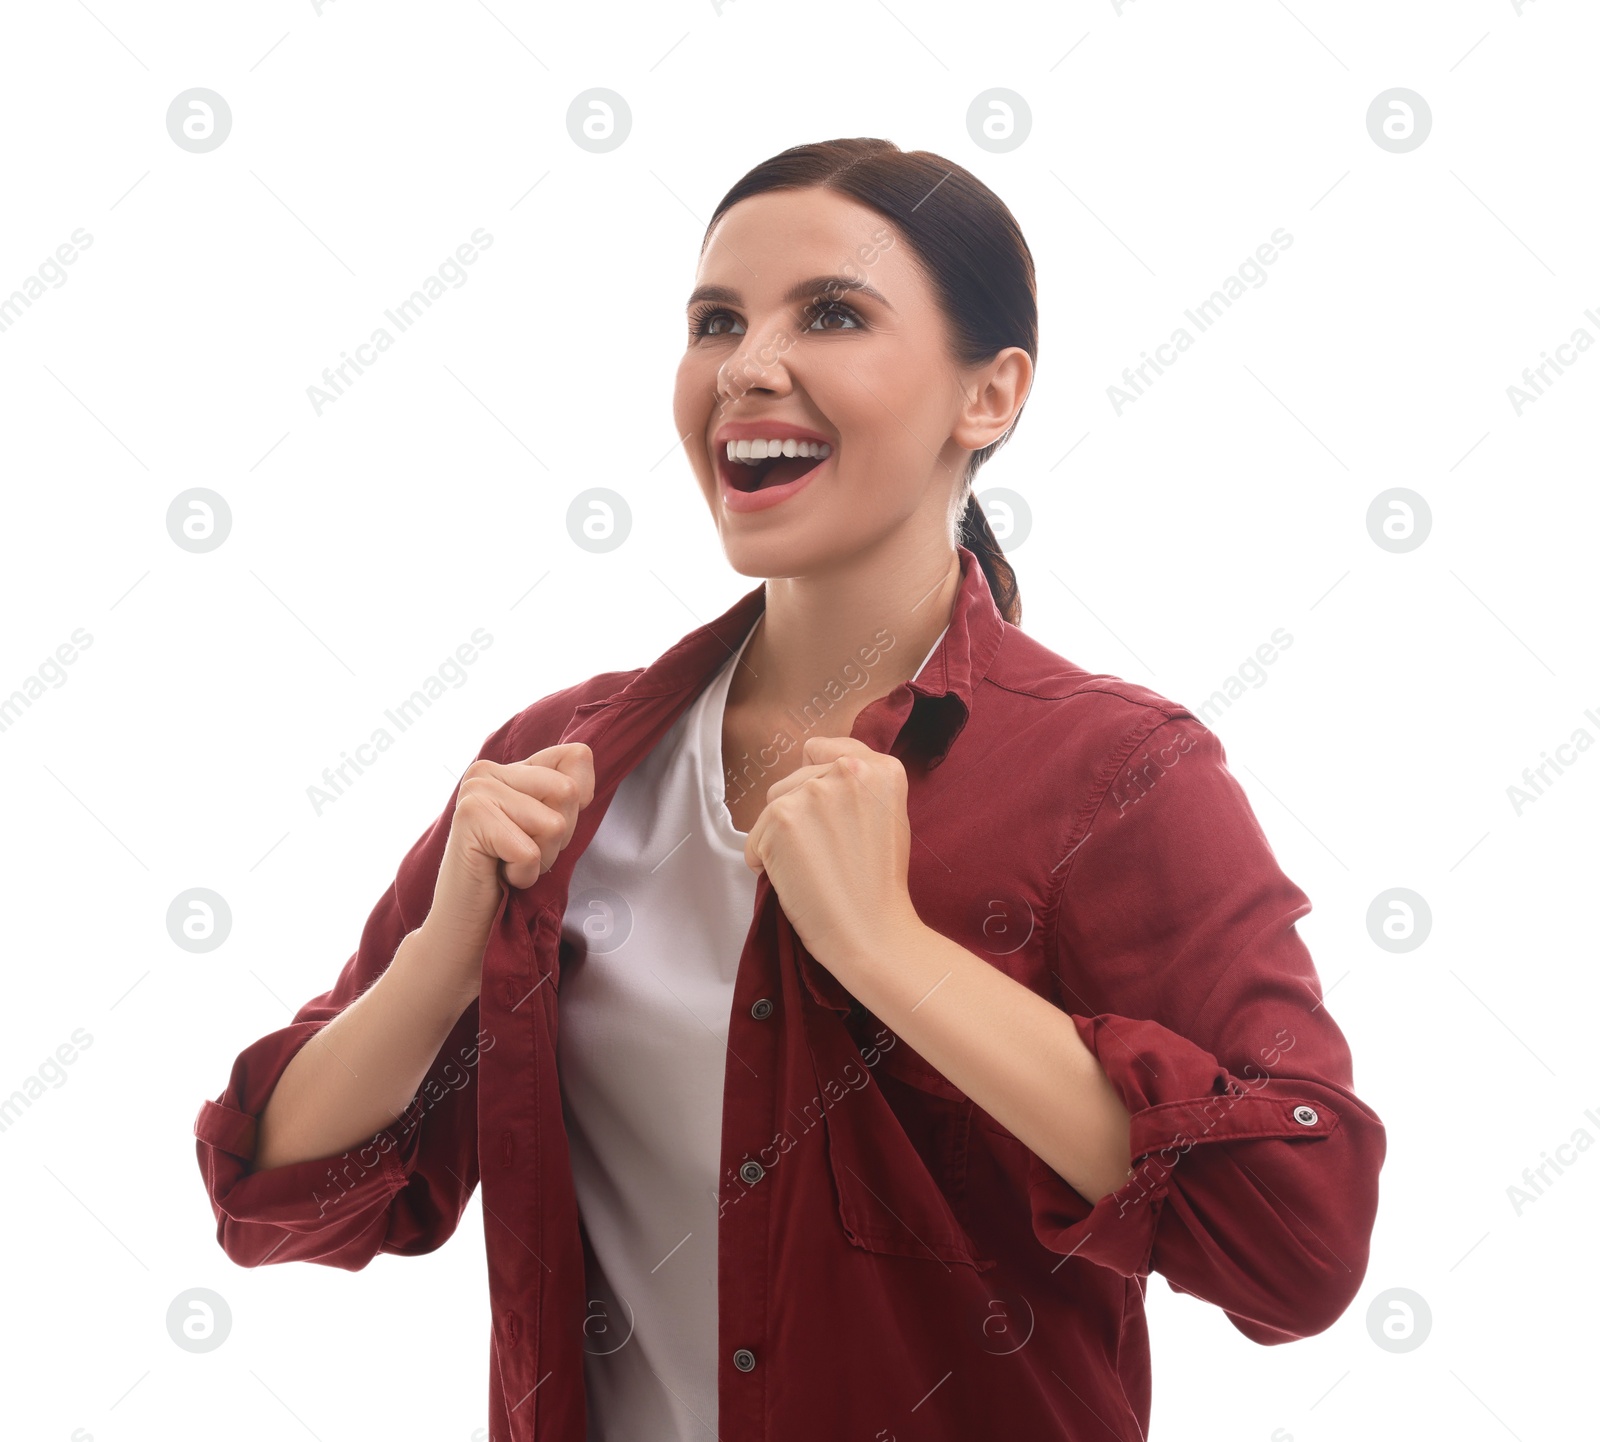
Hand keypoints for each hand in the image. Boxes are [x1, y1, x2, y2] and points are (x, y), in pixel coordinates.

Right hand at [427, 743, 594, 993]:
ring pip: (552, 823)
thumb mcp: (549, 826)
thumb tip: (583, 761)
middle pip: (568, 792)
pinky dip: (524, 874)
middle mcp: (487, 770)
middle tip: (523, 851)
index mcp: (509, 767)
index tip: (546, 827)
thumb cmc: (511, 875)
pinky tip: (501, 876)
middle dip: (559, 835)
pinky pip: (530, 850)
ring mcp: (475, 791)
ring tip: (510, 863)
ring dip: (541, 857)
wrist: (470, 923)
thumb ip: (566, 789)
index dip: (579, 800)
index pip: (577, 755)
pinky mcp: (470, 818)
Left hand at [743, 735, 919, 977]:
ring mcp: (812, 792)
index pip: (822, 749)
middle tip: (825, 852)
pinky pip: (755, 837)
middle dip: (799, 813)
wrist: (871, 931)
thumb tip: (814, 770)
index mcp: (881, 768)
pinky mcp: (781, 819)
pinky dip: (765, 860)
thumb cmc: (879, 885)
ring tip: (810, 866)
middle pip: (793, 779)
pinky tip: (795, 879)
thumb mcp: (888, 816)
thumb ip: (858, 786)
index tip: (825, 813)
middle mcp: (847, 770)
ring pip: (772, 805)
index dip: (817, 782)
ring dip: (780, 834)